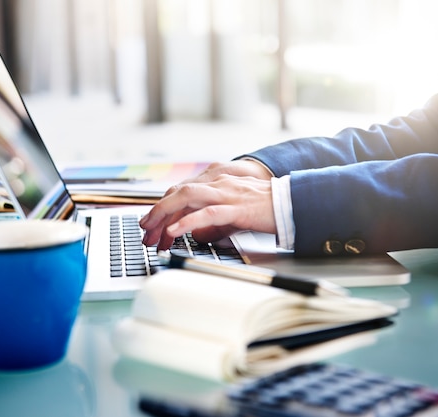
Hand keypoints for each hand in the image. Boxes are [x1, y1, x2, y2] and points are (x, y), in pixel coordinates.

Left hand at [140, 160, 276, 250]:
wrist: (293, 204)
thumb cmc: (267, 209)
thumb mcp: (233, 213)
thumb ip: (213, 220)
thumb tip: (195, 233)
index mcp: (217, 183)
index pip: (181, 192)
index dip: (162, 208)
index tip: (150, 226)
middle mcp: (218, 184)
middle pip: (177, 192)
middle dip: (156, 212)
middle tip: (144, 232)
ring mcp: (226, 194)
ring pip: (186, 197)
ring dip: (164, 213)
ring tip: (151, 230)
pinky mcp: (237, 207)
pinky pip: (207, 213)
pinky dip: (186, 221)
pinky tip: (173, 232)